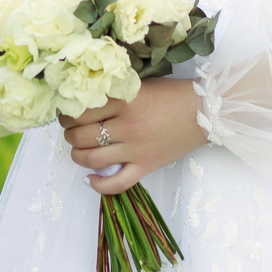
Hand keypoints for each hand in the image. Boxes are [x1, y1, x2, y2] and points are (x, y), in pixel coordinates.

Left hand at [60, 78, 206, 195]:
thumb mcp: (138, 86)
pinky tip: (90, 179)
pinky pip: (117, 183)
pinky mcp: (146, 166)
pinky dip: (98, 185)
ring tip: (79, 151)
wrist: (204, 111)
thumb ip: (113, 94)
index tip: (67, 113)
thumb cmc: (172, 94)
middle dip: (69, 135)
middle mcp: (127, 126)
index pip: (80, 111)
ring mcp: (136, 149)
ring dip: (78, 156)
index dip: (67, 114)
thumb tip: (84, 103)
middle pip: (81, 136)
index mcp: (123, 101)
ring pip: (92, 159)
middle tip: (71, 131)